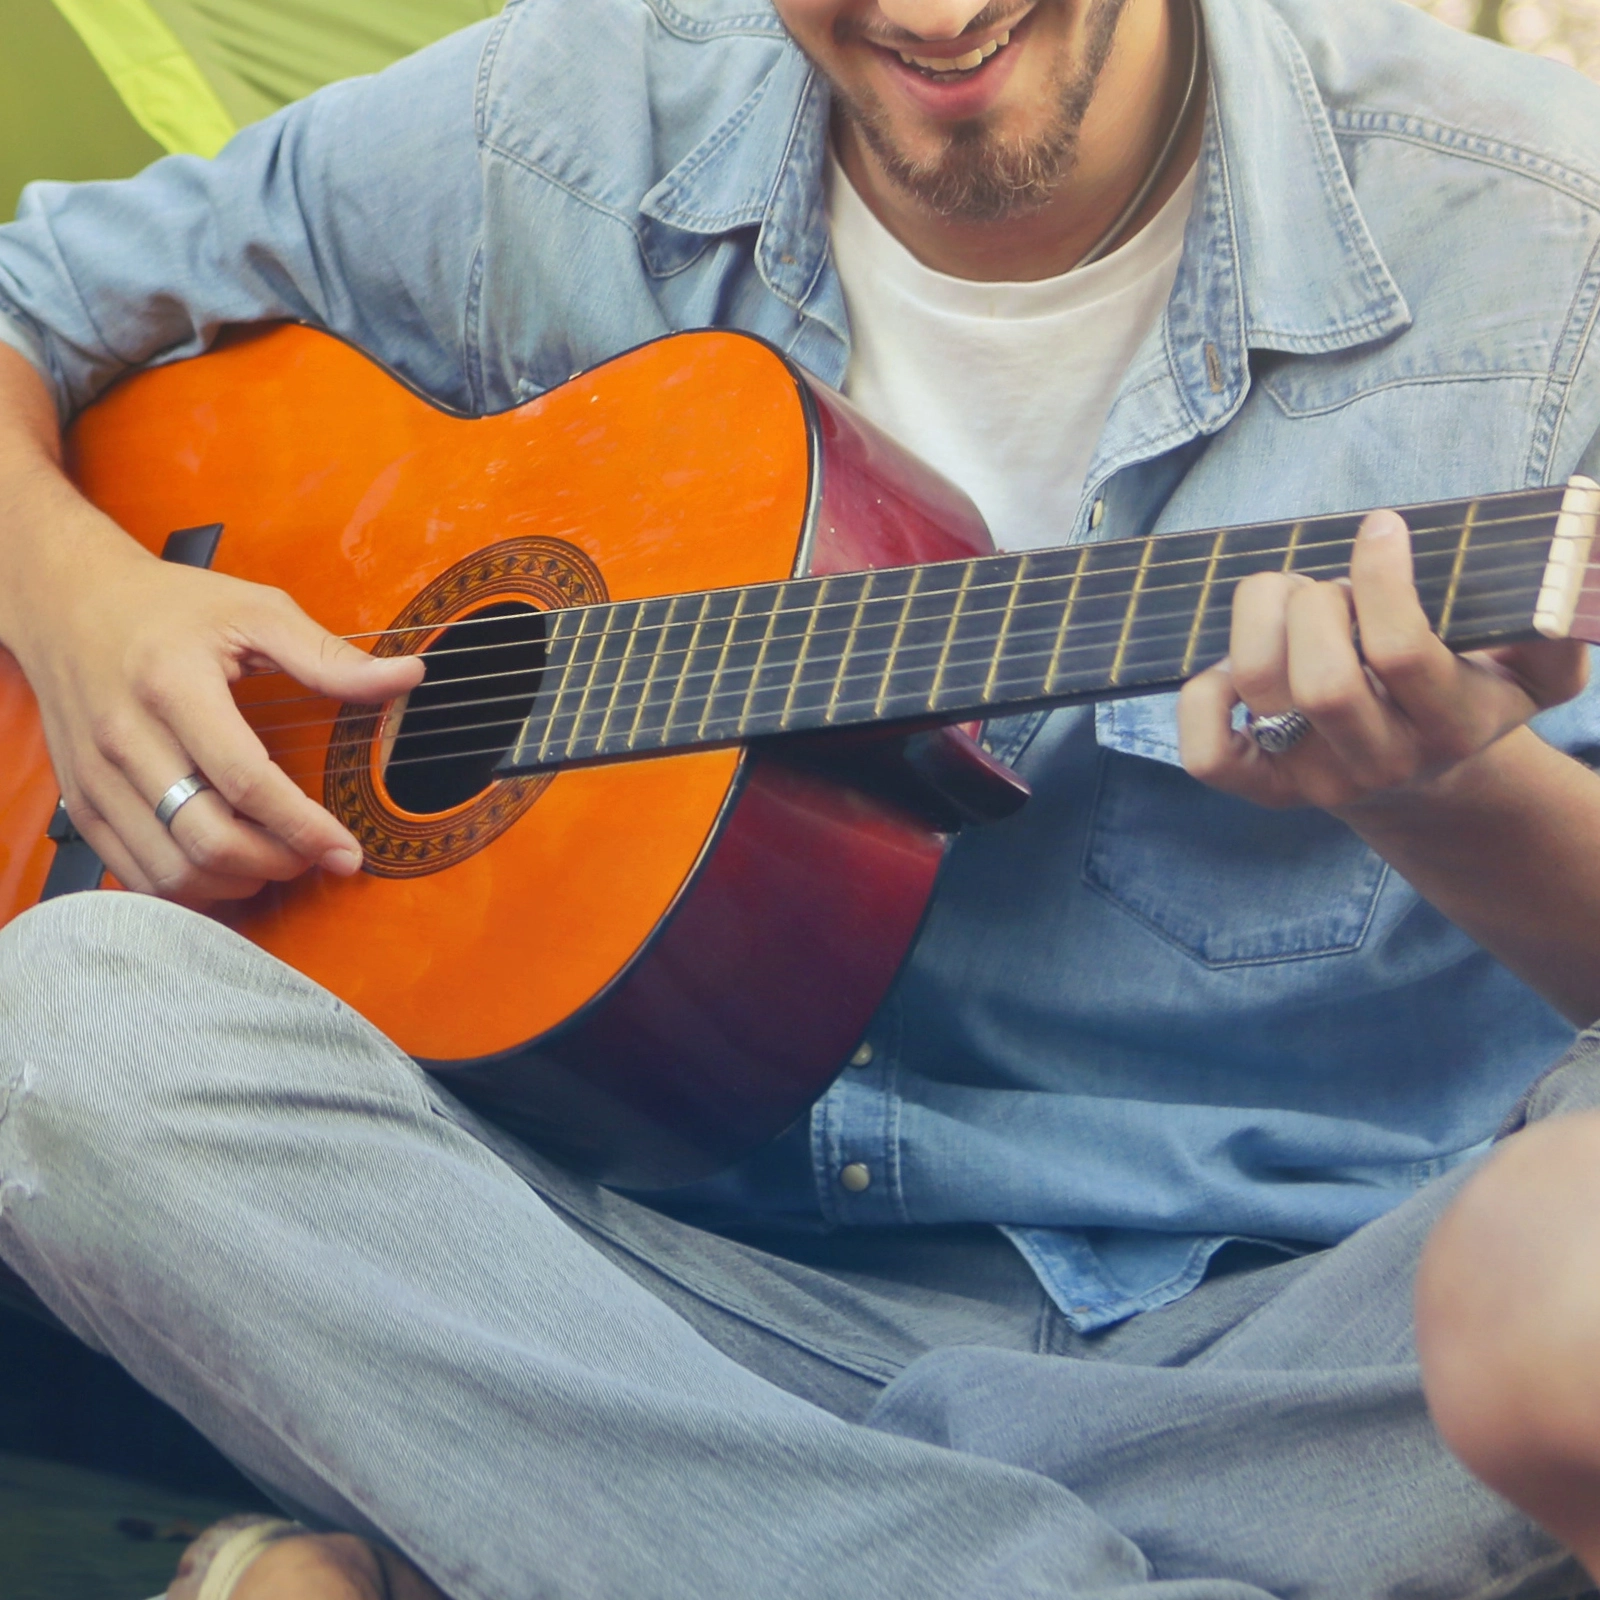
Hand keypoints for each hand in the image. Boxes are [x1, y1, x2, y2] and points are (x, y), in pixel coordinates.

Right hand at [11, 529, 421, 905]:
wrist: (67, 602)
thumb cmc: (171, 606)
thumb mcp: (256, 610)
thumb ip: (331, 656)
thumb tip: (409, 677)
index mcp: (173, 684)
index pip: (246, 781)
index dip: (304, 827)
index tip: (349, 852)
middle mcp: (124, 737)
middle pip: (208, 838)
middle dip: (278, 862)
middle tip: (315, 855)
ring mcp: (94, 777)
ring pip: (170, 870)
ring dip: (236, 881)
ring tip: (276, 859)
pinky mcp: (79, 804)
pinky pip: (134, 875)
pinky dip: (188, 887)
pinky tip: (227, 865)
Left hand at [1177, 509, 1588, 813]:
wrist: (1427, 785)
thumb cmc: (1472, 691)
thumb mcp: (1535, 666)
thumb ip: (1553, 620)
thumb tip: (1561, 560)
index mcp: (1451, 724)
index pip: (1402, 652)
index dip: (1382, 579)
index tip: (1381, 527)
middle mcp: (1380, 760)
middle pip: (1322, 682)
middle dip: (1316, 604)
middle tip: (1326, 583)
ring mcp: (1315, 780)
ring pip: (1259, 691)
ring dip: (1258, 621)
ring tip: (1285, 604)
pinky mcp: (1263, 788)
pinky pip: (1209, 754)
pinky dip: (1203, 696)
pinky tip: (1234, 666)